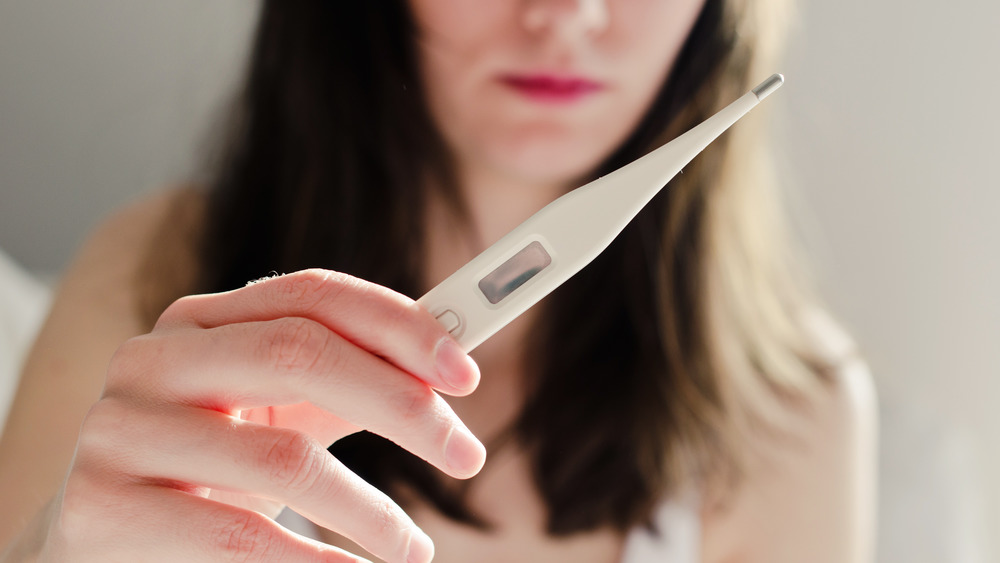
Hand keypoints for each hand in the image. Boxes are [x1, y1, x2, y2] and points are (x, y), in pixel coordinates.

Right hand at [40, 269, 483, 562]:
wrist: (101, 533)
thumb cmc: (211, 469)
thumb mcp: (278, 414)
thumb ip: (352, 383)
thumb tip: (448, 372)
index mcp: (202, 320)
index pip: (313, 296)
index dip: (399, 326)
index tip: (465, 373)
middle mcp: (153, 359)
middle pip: (299, 354)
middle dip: (400, 404)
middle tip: (464, 454)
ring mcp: (120, 431)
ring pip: (281, 458)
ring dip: (371, 510)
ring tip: (413, 546)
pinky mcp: (101, 509)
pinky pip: (237, 538)